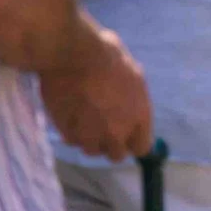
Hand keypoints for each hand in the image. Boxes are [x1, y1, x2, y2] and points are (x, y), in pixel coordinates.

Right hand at [38, 21, 152, 160]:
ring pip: (92, 151)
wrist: (74, 56)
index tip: (127, 135)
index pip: (142, 147)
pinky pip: (72, 142)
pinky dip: (72, 134)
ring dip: (90, 140)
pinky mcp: (68, 133)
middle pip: (117, 155)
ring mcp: (91, 135)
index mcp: (139, 116)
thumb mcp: (133, 75)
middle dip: (111, 144)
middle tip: (103, 129)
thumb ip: (133, 99)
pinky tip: (71, 118)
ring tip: (86, 122)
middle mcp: (118, 131)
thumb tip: (130, 105)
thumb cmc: (108, 56)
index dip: (134, 142)